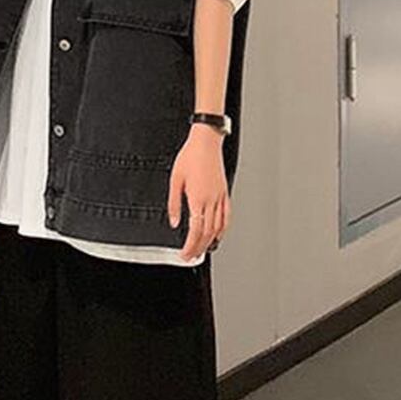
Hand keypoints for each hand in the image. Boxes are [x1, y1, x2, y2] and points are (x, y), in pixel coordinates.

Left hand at [167, 123, 229, 261]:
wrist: (206, 142)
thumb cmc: (190, 157)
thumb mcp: (175, 180)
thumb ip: (174, 204)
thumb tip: (174, 222)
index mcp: (198, 198)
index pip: (195, 230)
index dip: (191, 246)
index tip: (185, 254)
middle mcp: (211, 200)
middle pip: (207, 232)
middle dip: (199, 248)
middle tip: (192, 257)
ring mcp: (220, 197)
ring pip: (218, 227)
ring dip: (210, 242)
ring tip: (202, 250)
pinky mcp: (224, 192)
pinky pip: (226, 216)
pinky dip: (223, 229)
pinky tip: (218, 235)